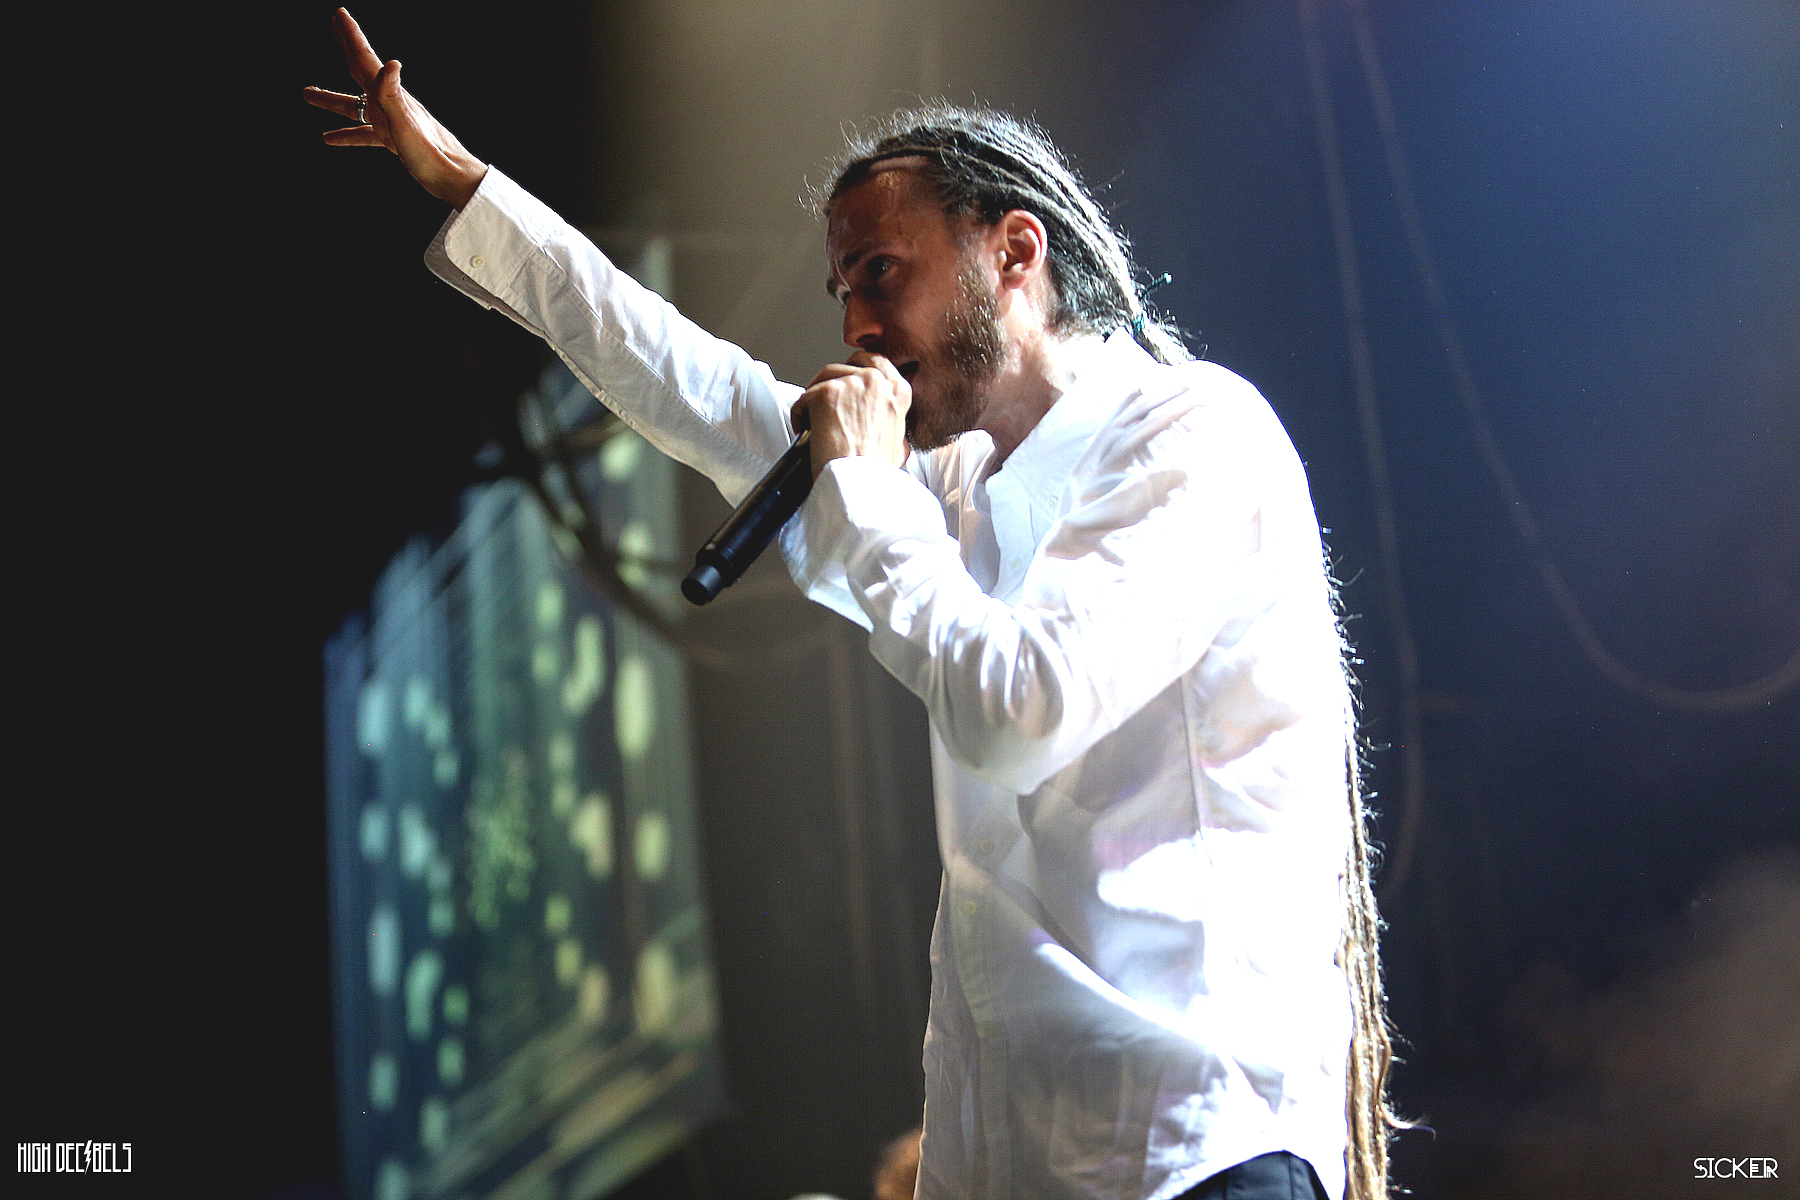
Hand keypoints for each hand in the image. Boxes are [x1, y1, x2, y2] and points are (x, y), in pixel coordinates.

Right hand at [302, 8, 487, 208]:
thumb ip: (393, 96)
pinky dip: (347, 134)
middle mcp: (390, 104)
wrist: (453, 180)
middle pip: (361, 70)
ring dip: (332, 98)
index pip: (365, 59)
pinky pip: (364, 134)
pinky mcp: (395, 140)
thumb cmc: (432, 155)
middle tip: (334, 25)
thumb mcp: (406, 125)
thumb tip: (392, 63)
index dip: (351, 35)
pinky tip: (329, 138)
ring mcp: (392, 122)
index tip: (339, 14)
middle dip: (347, 46)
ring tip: (307, 93)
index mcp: (389, 95)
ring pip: (356, 106)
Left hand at [790, 352, 911, 479]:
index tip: (846, 382)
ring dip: (814, 400)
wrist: (860, 486)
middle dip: (832, 382)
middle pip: (844, 366)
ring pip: (822, 379)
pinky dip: (800, 416)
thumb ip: (892, 424)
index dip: (855, 370)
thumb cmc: (876, 472)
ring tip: (816, 426)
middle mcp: (877, 382)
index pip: (874, 360)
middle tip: (826, 406)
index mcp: (898, 391)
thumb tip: (884, 425)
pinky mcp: (826, 394)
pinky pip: (803, 399)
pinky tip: (807, 434)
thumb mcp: (899, 444)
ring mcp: (851, 385)